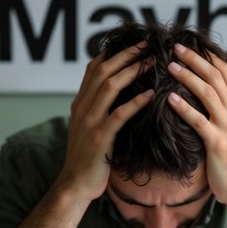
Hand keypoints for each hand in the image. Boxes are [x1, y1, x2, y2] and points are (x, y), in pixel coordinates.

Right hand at [57, 43, 153, 201]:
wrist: (75, 184)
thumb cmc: (89, 158)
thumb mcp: (89, 127)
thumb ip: (98, 109)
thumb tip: (117, 94)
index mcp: (80, 103)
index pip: (93, 68)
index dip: (113, 52)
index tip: (134, 43)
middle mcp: (82, 108)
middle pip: (103, 70)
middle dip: (126, 55)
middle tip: (147, 44)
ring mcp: (90, 122)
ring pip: (109, 87)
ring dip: (132, 71)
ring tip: (151, 62)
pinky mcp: (99, 138)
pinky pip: (119, 115)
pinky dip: (135, 102)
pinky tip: (151, 95)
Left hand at [167, 43, 226, 205]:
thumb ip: (222, 111)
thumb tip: (206, 94)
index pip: (224, 73)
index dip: (207, 56)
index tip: (189, 45)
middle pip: (215, 77)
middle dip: (195, 59)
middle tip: (176, 48)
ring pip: (208, 93)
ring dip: (188, 77)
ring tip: (171, 66)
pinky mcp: (217, 143)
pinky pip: (198, 120)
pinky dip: (184, 107)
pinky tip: (170, 99)